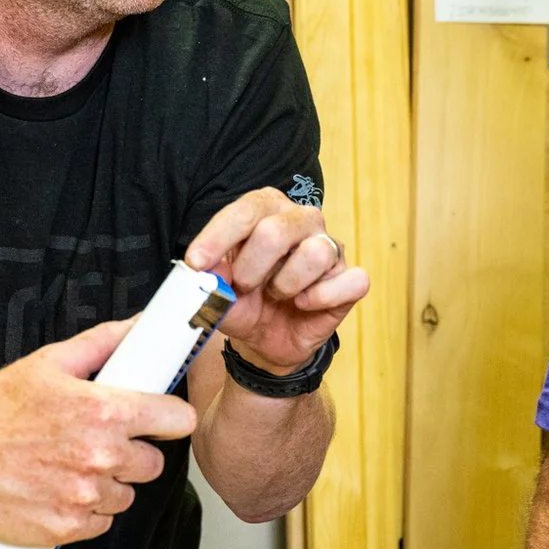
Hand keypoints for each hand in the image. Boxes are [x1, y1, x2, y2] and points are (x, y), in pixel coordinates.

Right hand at [0, 319, 197, 548]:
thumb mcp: (50, 363)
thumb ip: (102, 344)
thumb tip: (135, 328)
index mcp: (105, 412)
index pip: (177, 420)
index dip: (169, 418)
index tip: (160, 419)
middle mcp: (100, 456)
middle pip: (154, 463)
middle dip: (131, 452)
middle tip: (99, 442)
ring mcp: (85, 495)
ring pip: (126, 494)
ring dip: (107, 483)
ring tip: (70, 464)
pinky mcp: (67, 526)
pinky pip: (100, 522)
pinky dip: (85, 510)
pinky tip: (59, 488)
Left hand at [185, 187, 368, 374]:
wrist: (265, 338)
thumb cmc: (244, 303)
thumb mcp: (218, 293)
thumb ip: (212, 279)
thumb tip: (210, 271)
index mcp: (267, 210)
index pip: (246, 210)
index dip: (218, 237)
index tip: (197, 263)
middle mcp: (301, 221)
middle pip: (277, 230)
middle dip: (251, 268)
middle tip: (244, 286)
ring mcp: (330, 248)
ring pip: (315, 253)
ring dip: (286, 284)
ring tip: (276, 294)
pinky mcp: (349, 280)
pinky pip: (351, 281)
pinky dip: (321, 298)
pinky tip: (304, 304)